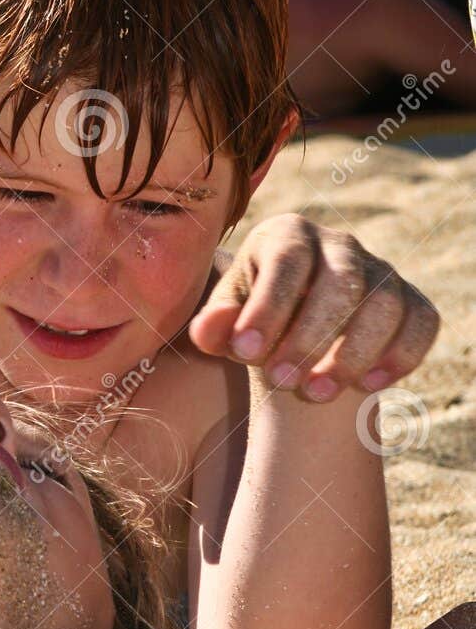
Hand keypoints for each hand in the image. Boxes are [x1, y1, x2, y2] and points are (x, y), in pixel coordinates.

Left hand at [188, 215, 438, 399]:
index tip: (244, 353)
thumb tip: (207, 331)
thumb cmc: (253, 320)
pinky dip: (401, 355)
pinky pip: (422, 323)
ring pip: (384, 305)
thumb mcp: (227, 321)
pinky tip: (368, 386)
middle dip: (310, 337)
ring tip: (315, 393)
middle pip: (341, 283)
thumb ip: (215, 324)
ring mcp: (381, 271)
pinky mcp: (411, 301)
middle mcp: (340, 245)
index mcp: (289, 235)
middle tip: (281, 382)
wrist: (295, 333)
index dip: (268, 308)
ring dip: (352, 354)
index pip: (287, 261)